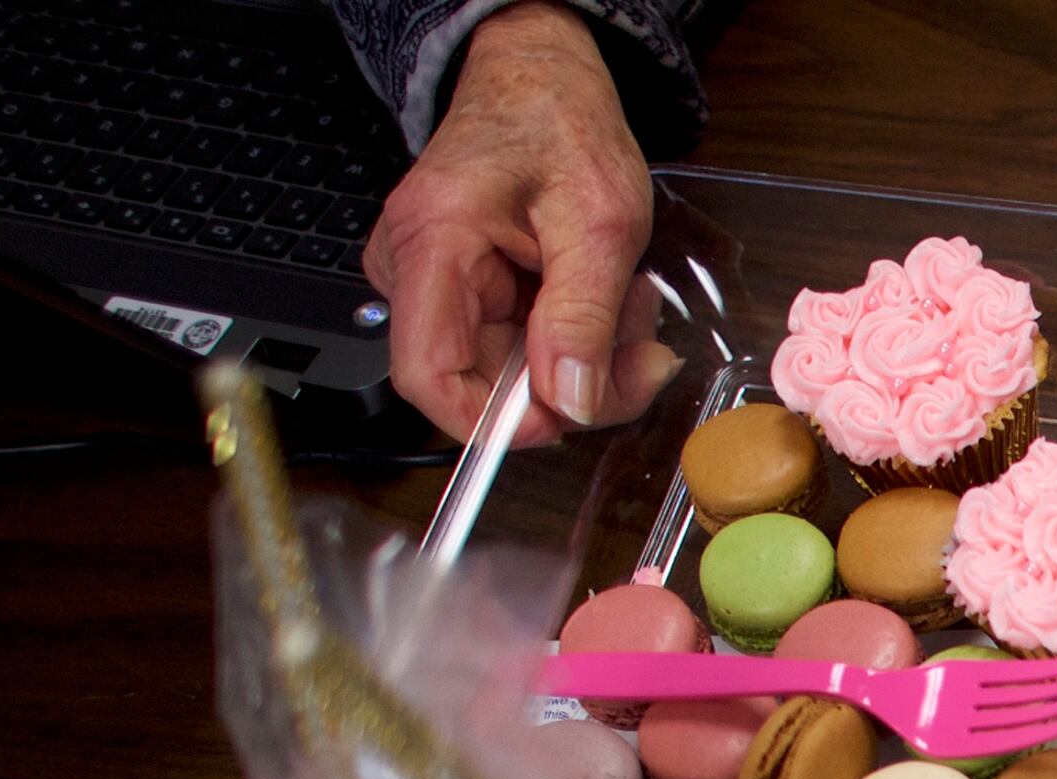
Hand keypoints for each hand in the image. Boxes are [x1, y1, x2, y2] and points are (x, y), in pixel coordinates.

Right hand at [362, 3, 668, 441]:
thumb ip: (584, 318)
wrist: (541, 78)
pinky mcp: (467, 291)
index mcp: (432, 244)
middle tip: (640, 348)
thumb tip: (570, 402)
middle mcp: (416, 268)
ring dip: (586, 359)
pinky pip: (521, 349)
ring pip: (512, 374)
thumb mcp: (600, 220)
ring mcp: (439, 283)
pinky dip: (576, 340)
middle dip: (573, 383)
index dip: (495, 422)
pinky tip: (603, 300)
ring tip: (628, 303)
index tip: (567, 420)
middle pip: (481, 383)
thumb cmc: (560, 122)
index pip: (428, 376)